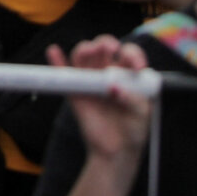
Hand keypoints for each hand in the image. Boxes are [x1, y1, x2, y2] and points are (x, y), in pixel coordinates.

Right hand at [46, 38, 152, 166]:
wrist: (116, 152)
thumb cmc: (133, 129)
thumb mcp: (142, 115)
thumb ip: (132, 99)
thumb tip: (113, 87)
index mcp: (126, 73)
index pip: (128, 53)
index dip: (133, 54)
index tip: (137, 67)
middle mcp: (106, 70)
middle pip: (102, 47)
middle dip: (106, 43)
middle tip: (111, 49)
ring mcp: (89, 78)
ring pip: (82, 54)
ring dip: (85, 48)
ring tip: (90, 50)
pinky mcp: (74, 90)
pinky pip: (62, 71)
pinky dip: (56, 60)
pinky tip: (54, 51)